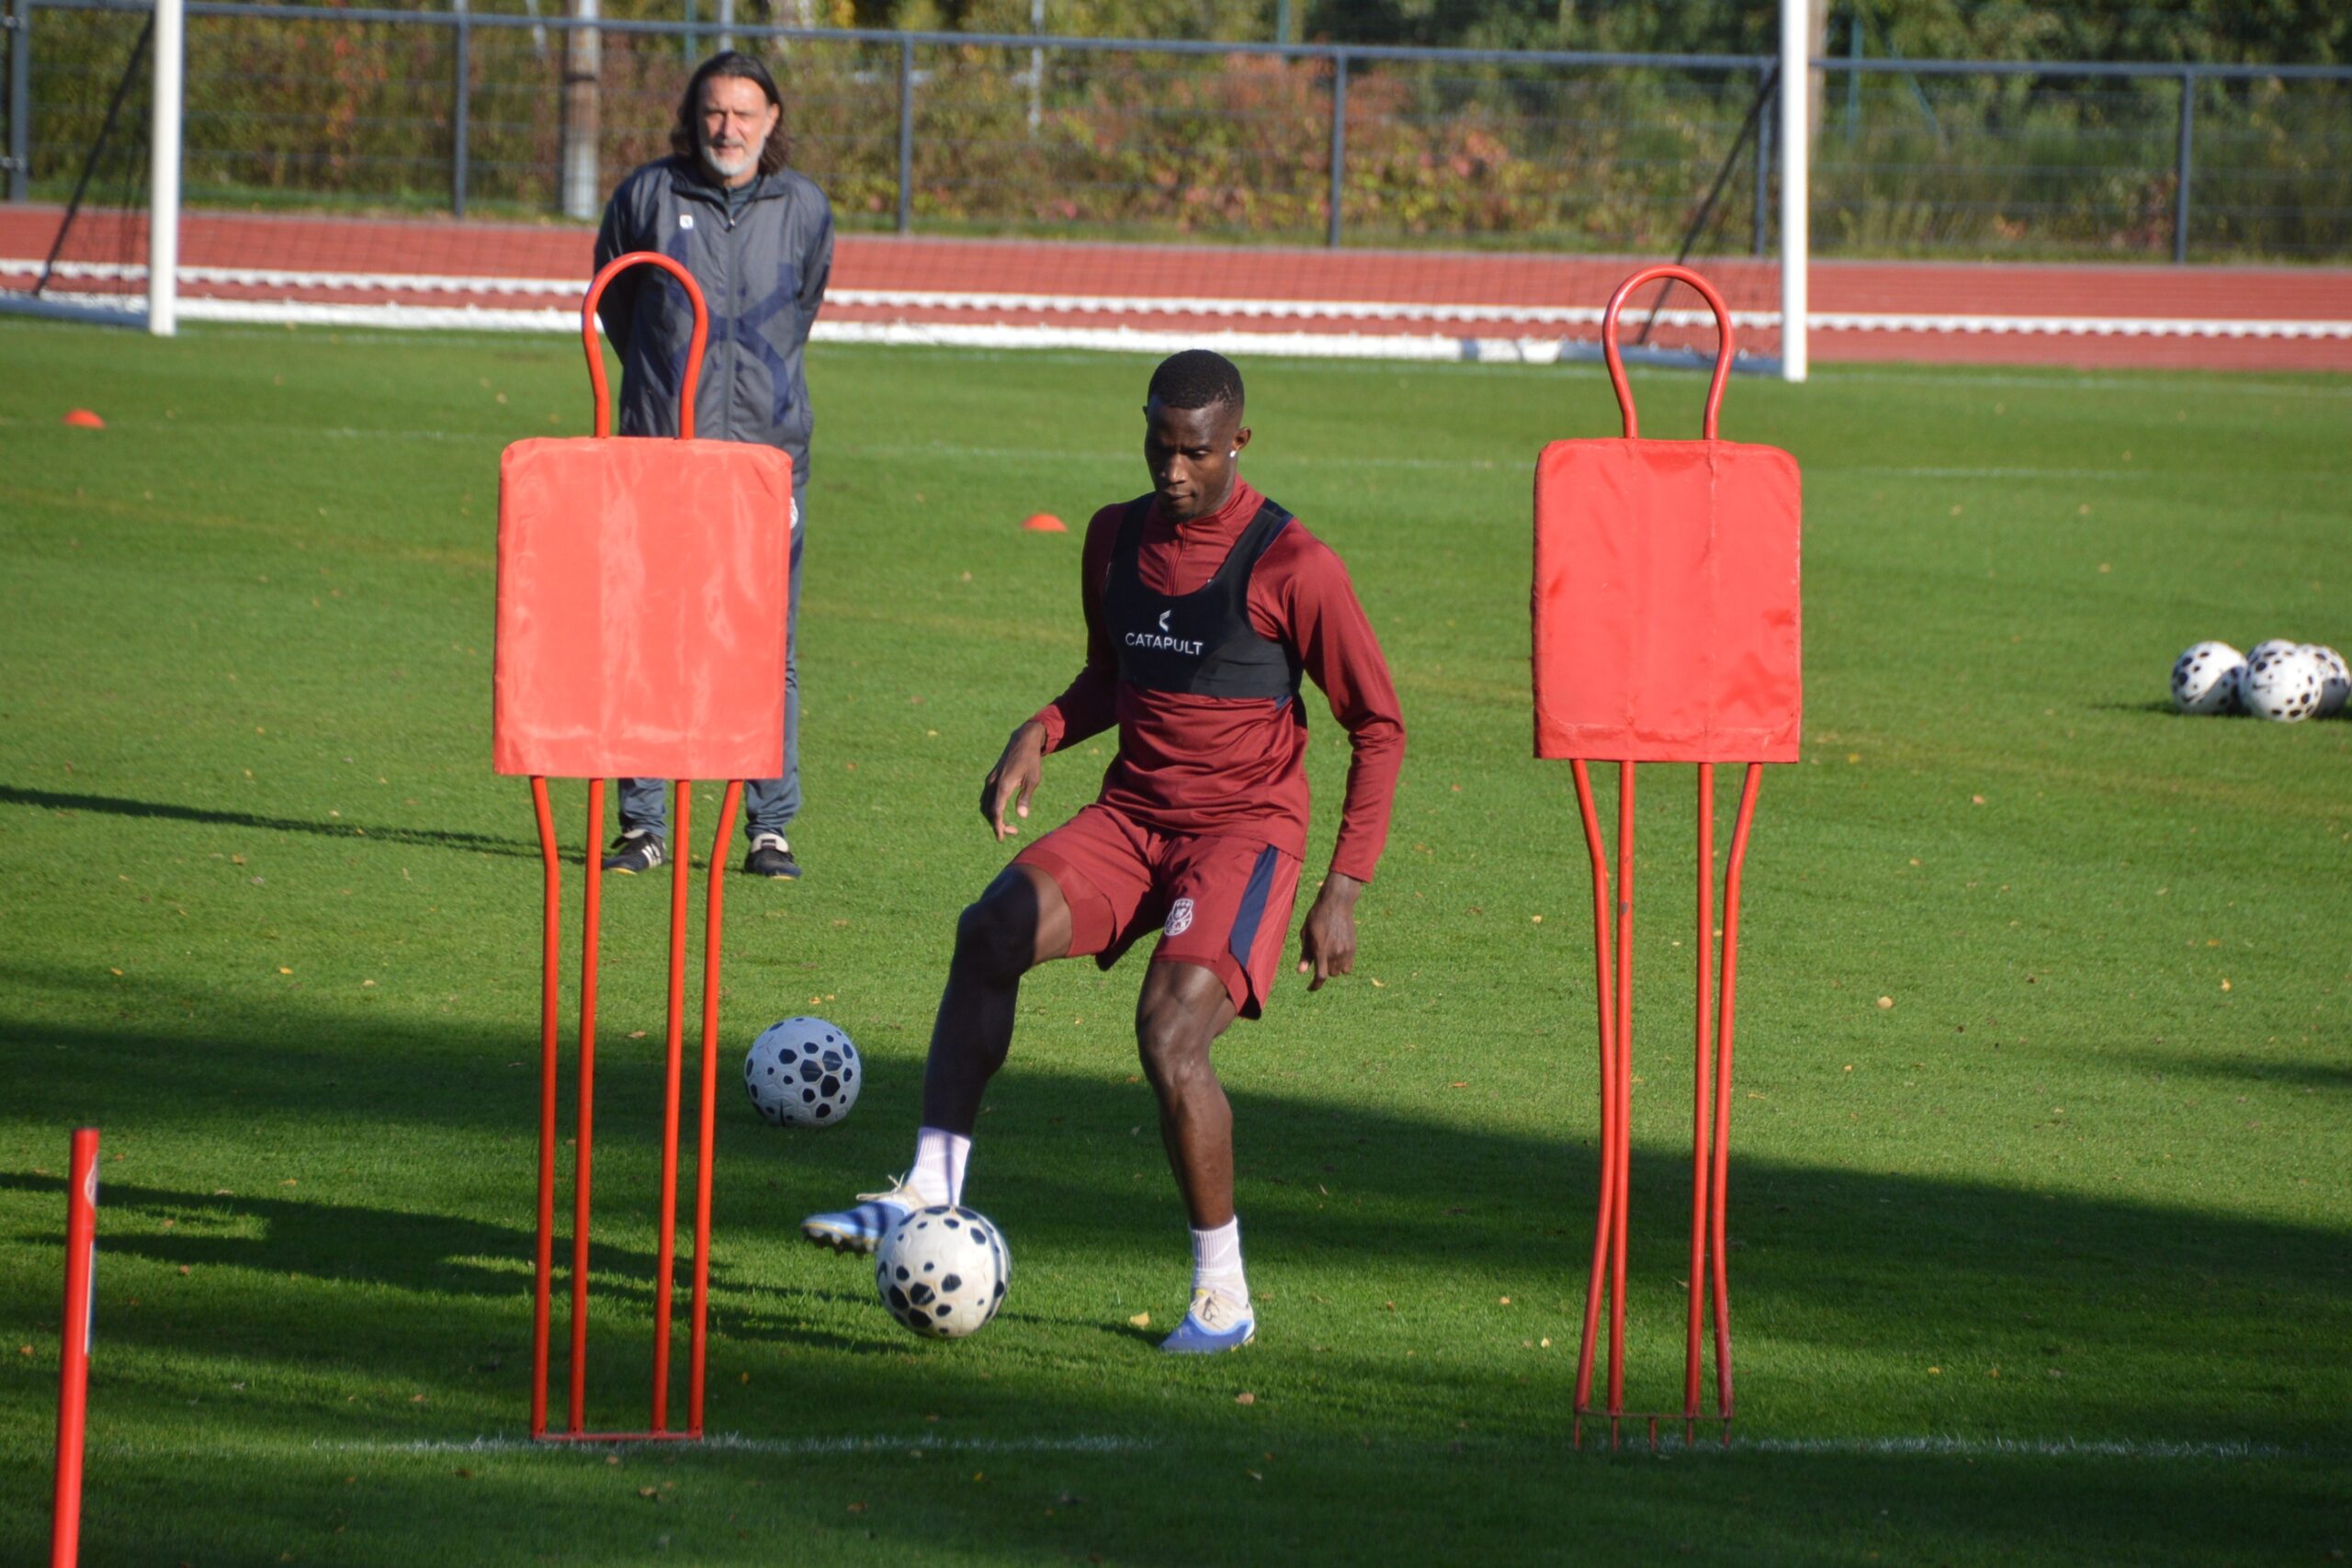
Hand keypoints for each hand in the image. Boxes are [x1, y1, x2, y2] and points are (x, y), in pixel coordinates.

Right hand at [981, 721, 1048, 838]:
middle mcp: (993, 783)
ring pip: (984, 805)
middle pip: (988, 811)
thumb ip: (1026, 798)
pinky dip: (991, 808)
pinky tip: (1002, 812)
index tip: (1002, 838)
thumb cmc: (1031, 760)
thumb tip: (1022, 817)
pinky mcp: (991, 778)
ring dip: (993, 817)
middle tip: (1013, 832)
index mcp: (1003, 785)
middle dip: (997, 824)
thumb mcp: (1033, 779)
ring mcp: (990, 780)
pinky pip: (986, 798)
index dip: (998, 826)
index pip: (996, 811)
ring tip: (1009, 825)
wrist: (1022, 741)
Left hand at [1296, 871, 1364, 991]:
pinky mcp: (1353, 947)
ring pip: (1339, 972)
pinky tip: (1337, 956)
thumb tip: (1301, 972)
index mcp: (1321, 949)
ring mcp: (1346, 950)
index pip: (1320, 976)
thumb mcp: (1306, 933)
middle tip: (1319, 959)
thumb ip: (1305, 954)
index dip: (1315, 986)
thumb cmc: (1317, 917)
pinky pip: (1348, 967)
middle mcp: (1334, 952)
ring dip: (1332, 968)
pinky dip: (1342, 966)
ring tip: (1328, 955)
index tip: (1310, 988)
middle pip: (1329, 974)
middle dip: (1323, 971)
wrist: (1337, 903)